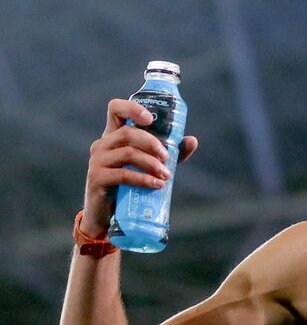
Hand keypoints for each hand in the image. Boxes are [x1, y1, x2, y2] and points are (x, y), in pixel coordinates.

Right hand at [81, 99, 198, 237]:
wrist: (108, 216)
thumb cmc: (130, 185)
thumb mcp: (150, 165)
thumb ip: (170, 153)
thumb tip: (192, 140)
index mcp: (113, 136)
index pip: (115, 109)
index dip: (132, 108)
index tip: (150, 119)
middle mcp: (102, 144)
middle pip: (127, 133)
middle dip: (152, 143)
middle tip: (167, 157)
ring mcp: (97, 161)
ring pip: (128, 153)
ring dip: (151, 163)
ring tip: (166, 175)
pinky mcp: (97, 178)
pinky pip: (123, 175)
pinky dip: (144, 179)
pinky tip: (156, 185)